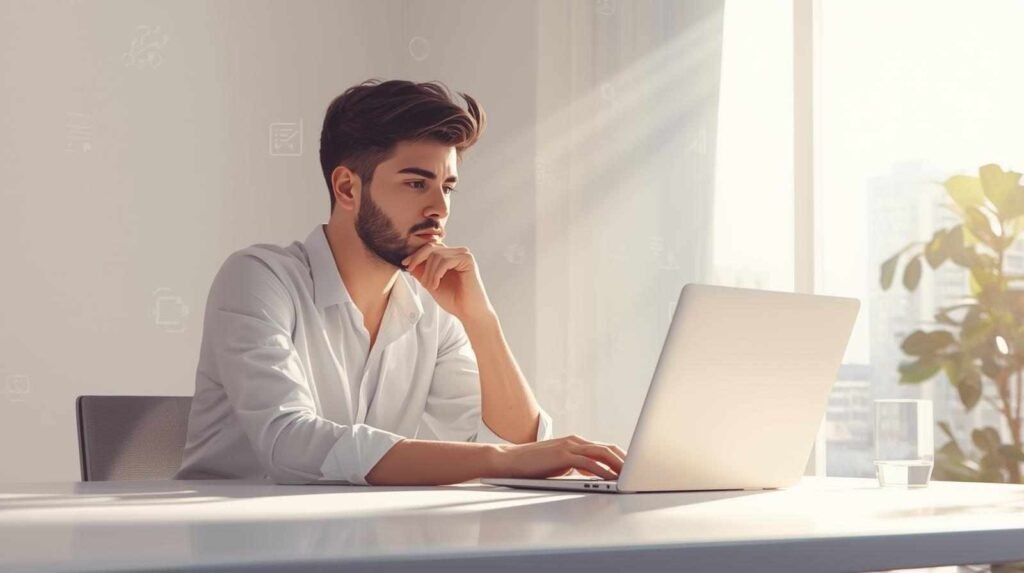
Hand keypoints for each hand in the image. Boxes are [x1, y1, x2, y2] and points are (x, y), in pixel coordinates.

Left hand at [402, 242, 494, 321]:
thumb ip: (421, 272)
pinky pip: (445, 261)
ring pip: (436, 255)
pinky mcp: (468, 260)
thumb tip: (407, 261)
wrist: (468, 313)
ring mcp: (464, 254)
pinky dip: (436, 273)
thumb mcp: (431, 283)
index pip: (429, 248)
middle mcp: (458, 252)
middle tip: (413, 273)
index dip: (415, 255)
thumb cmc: (453, 300)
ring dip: (428, 272)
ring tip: (429, 286)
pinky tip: (436, 285)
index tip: (405, 264)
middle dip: (418, 260)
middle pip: (431, 247)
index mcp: (450, 255)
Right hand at [490, 435, 627, 479]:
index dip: (622, 457)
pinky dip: (601, 470)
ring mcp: (569, 446)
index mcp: (576, 443)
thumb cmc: (534, 465)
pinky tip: (610, 479)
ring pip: (601, 453)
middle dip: (626, 460)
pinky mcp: (562, 455)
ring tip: (630, 476)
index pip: (605, 448)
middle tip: (641, 472)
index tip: (634, 468)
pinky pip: (587, 463)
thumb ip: (578, 466)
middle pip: (608, 448)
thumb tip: (595, 474)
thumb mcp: (561, 464)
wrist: (509, 461)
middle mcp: (575, 441)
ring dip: (618, 465)